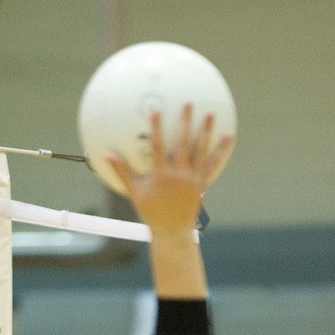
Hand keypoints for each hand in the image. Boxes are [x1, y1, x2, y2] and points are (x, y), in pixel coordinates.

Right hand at [104, 104, 233, 236]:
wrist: (172, 232)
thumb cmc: (151, 212)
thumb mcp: (134, 192)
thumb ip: (121, 171)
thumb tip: (105, 154)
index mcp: (161, 176)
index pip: (159, 147)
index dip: (157, 128)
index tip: (156, 110)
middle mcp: (179, 175)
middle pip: (183, 144)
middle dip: (185, 122)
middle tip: (188, 102)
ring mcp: (192, 179)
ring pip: (201, 151)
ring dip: (206, 131)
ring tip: (210, 112)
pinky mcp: (202, 184)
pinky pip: (213, 164)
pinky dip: (221, 150)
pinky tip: (229, 136)